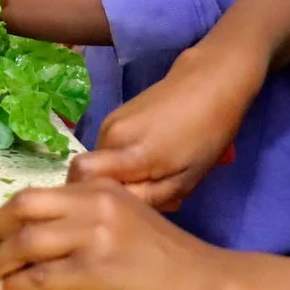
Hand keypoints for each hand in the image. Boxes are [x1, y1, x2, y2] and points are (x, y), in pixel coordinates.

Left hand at [0, 179, 214, 289]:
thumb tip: (40, 235)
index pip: (39, 194)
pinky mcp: (96, 272)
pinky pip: (41, 278)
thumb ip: (89, 217)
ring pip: (26, 244)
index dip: (9, 214)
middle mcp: (95, 204)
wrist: (206, 283)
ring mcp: (95, 237)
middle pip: (24, 209)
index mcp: (101, 188)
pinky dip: (18, 286)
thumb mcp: (127, 219)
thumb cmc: (167, 259)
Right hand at [70, 41, 265, 209]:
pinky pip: (108, 150)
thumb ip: (150, 199)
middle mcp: (109, 134)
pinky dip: (123, 161)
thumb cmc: (206, 134)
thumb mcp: (187, 179)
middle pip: (91, 174)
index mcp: (130, 152)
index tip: (117, 205)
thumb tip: (123, 207)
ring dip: (121, 176)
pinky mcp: (113, 116)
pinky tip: (151, 158)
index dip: (89, 195)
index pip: (80, 175)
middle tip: (148, 195)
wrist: (209, 82)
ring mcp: (109, 122)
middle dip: (114, 190)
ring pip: (101, 163)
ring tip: (154, 175)